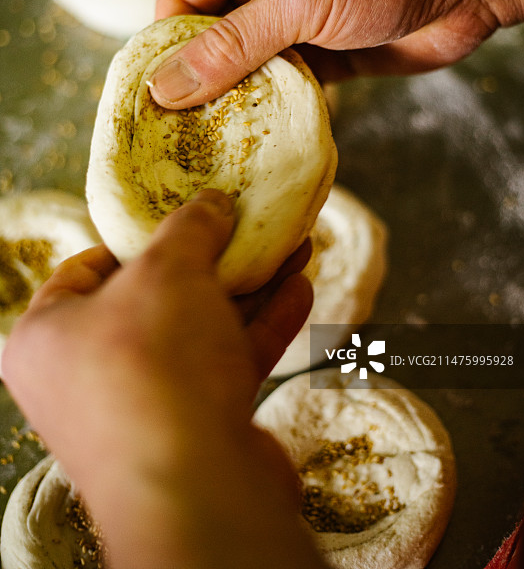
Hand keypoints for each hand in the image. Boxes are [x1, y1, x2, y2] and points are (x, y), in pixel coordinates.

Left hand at [2, 190, 324, 568]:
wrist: (198, 493)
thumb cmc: (156, 367)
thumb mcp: (169, 270)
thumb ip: (191, 227)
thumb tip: (211, 203)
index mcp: (50, 337)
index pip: (87, 268)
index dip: (138, 235)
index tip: (181, 214)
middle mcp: (88, 376)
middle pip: (156, 299)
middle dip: (212, 260)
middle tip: (247, 226)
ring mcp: (144, 406)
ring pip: (200, 331)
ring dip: (249, 289)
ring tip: (291, 248)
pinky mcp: (193, 430)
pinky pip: (225, 365)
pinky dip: (262, 327)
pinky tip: (299, 289)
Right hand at [149, 0, 523, 109]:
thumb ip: (232, 44)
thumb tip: (166, 85)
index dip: (164, 45)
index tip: (155, 98)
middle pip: (211, 36)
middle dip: (198, 79)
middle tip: (180, 133)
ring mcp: (297, 18)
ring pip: (247, 64)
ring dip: (237, 98)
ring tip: (214, 144)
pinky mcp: (327, 51)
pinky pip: (285, 82)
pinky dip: (275, 106)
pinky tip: (261, 136)